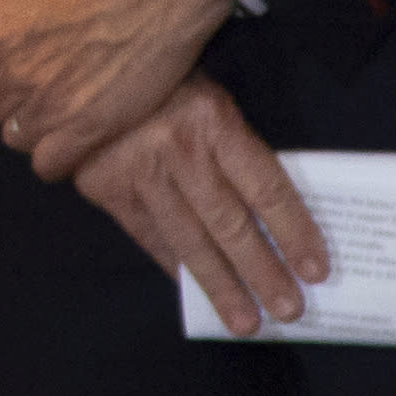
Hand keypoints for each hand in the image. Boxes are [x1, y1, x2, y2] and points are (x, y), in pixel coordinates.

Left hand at [0, 0, 229, 181]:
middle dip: (5, 92)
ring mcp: (56, 108)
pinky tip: (74, 129)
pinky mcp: (93, 129)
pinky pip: (51, 164)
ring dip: (31, 123)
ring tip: (60, 98)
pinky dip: (55, 153)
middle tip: (39, 71)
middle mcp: (19, 78)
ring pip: (17, 137)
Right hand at [69, 76, 330, 333]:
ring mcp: (141, 174)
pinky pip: (151, 237)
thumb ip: (233, 148)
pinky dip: (176, 266)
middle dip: (263, 272)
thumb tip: (271, 211)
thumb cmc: (163, 84)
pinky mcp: (109, 190)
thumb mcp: (208, 100)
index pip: (266, 187)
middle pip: (231, 224)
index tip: (316, 268)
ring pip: (191, 240)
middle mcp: (180, 152)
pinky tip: (196, 291)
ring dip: (222, 286)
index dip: (294, 231)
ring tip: (246, 322)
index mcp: (214, 122)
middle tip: (289, 310)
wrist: (79, 73)